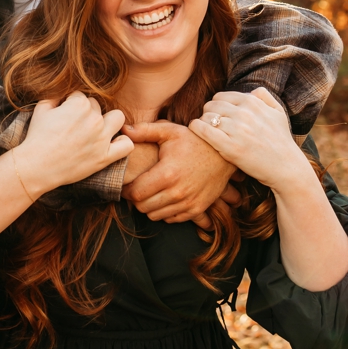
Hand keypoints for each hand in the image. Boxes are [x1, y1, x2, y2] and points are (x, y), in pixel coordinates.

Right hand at [13, 94, 131, 200]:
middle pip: (96, 106)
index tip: (63, 114)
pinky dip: (122, 143)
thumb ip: (54, 96)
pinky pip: (126, 145)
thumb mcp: (40, 109)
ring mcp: (102, 138)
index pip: (80, 95)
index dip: (70, 104)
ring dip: (109, 121)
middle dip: (86, 112)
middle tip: (74, 125)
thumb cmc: (36, 137)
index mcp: (79, 104)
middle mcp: (94, 119)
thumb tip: (63, 94)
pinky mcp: (105, 156)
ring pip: (118, 118)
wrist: (36, 166)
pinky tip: (111, 143)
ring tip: (96, 129)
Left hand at [121, 119, 237, 223]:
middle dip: (135, 199)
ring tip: (149, 193)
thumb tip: (123, 130)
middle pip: (142, 207)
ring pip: (155, 215)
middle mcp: (178, 192)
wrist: (224, 153)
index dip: (125, 190)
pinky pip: (171, 219)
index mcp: (167, 174)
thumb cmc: (193, 140)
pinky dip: (164, 212)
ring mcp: (189, 202)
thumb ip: (144, 130)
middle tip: (135, 189)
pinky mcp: (198, 209)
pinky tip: (164, 198)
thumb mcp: (169, 131)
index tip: (125, 184)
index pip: (135, 193)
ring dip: (148, 206)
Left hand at [188, 88, 308, 191]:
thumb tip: (251, 91)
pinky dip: (196, 129)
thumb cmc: (281, 141)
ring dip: (203, 123)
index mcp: (253, 103)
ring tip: (209, 132)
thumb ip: (265, 97)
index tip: (219, 116)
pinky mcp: (229, 146)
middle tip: (213, 126)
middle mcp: (244, 113)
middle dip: (209, 114)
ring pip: (205, 117)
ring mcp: (237, 130)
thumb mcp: (278, 113)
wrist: (286, 168)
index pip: (220, 96)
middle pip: (210, 106)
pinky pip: (202, 129)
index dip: (217, 106)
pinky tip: (198, 132)